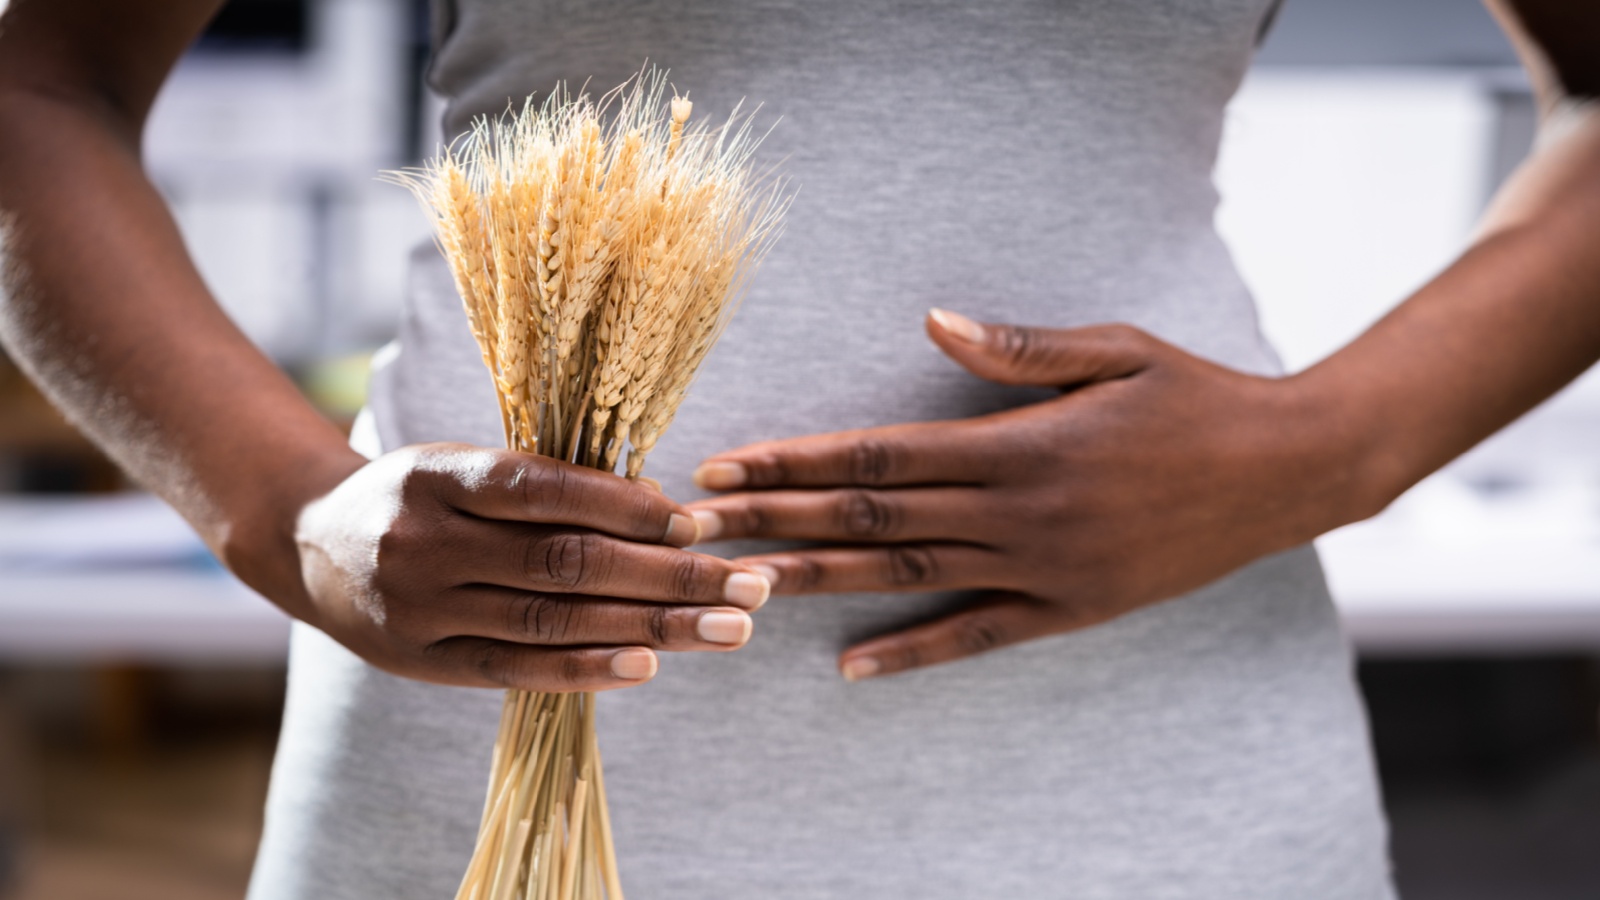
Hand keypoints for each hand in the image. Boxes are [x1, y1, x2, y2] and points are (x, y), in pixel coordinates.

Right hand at [294, 443, 770, 691]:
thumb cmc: (417, 495)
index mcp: (438, 475)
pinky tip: (648, 666)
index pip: (545, 489)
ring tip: (729, 628)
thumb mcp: (463, 464)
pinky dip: (585, 669)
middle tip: (750, 584)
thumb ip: (546, 483)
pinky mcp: (421, 662)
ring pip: (552, 620)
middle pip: (565, 562)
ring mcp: (419, 608)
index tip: (696, 521)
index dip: (625, 506)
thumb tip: (659, 503)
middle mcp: (425, 542)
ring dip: (651, 627)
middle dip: (669, 575)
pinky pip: (515, 669)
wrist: (309, 544)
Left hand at [686, 310, 1377, 680]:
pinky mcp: (1070, 609)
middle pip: (872, 521)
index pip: (881, 455)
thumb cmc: (1196, 395)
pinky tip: (849, 665)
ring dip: (817, 584)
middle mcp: (1022, 513)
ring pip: (908, 580)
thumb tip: (933, 321)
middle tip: (694, 526)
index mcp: (1023, 443)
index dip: (798, 461)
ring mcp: (1045, 569)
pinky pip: (977, 637)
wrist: (1288, 470)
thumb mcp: (1116, 349)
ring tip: (740, 588)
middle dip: (775, 521)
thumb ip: (1018, 348)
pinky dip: (912, 653)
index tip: (728, 462)